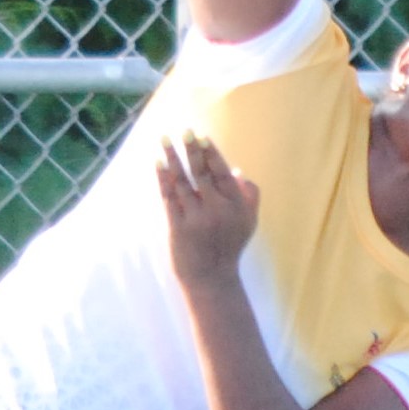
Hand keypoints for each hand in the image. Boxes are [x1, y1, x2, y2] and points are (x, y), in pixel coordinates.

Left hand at [156, 132, 259, 289]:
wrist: (211, 278)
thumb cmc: (230, 245)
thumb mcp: (249, 221)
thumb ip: (250, 194)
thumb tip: (236, 169)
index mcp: (236, 206)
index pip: (223, 173)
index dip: (212, 154)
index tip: (201, 137)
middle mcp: (217, 210)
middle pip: (202, 173)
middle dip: (192, 150)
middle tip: (184, 131)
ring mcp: (196, 218)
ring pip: (182, 181)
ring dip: (173, 158)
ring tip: (165, 139)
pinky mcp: (178, 227)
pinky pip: (169, 197)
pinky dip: (163, 178)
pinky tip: (158, 163)